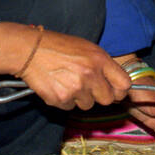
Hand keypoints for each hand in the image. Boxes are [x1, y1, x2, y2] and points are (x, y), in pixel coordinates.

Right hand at [9, 28, 131, 111]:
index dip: (120, 90)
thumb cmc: (58, 47)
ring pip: (87, 105)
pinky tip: (57, 86)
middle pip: (107, 99)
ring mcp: (75, 89)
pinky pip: (69, 107)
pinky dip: (64, 100)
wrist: (30, 50)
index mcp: (100, 60)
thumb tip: (115, 84)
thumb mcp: (87, 48)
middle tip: (88, 87)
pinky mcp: (60, 99)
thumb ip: (103, 65)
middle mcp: (90, 75)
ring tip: (68, 82)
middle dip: (99, 96)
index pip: (124, 84)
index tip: (114, 91)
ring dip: (80, 98)